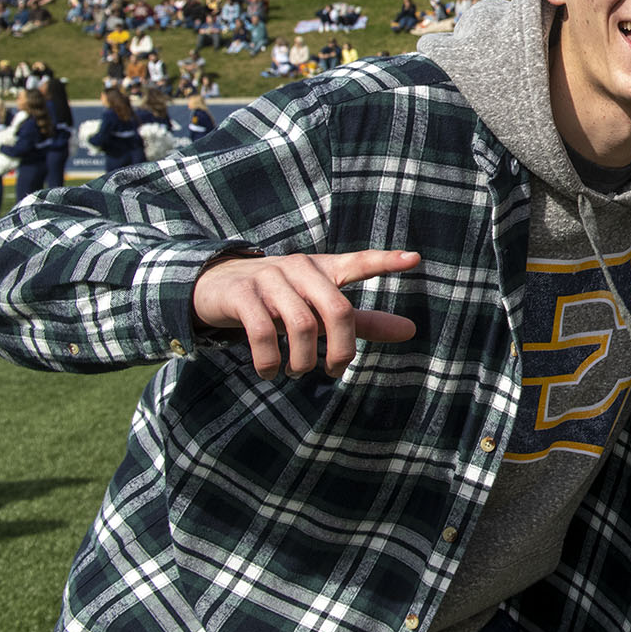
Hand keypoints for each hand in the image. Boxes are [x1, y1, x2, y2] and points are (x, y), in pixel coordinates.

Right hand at [192, 249, 419, 377]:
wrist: (216, 285)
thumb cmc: (281, 299)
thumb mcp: (319, 307)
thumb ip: (363, 320)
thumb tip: (411, 331)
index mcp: (324, 269)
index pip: (358, 263)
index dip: (385, 262)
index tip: (415, 259)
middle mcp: (300, 268)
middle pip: (337, 309)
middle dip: (342, 349)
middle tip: (334, 372)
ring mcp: (269, 278)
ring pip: (302, 325)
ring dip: (303, 360)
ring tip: (297, 371)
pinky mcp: (241, 294)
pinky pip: (261, 332)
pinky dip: (270, 361)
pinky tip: (271, 372)